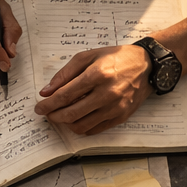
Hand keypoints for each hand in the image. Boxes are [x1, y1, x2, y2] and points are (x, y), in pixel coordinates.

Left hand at [35, 44, 152, 134]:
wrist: (147, 65)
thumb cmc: (116, 59)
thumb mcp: (88, 57)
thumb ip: (65, 74)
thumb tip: (46, 92)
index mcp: (98, 74)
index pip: (65, 95)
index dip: (48, 104)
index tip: (39, 108)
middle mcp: (107, 93)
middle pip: (71, 114)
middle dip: (54, 116)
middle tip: (47, 113)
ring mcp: (115, 107)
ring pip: (81, 125)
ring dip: (66, 123)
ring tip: (61, 115)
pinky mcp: (121, 117)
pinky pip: (94, 129)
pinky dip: (81, 127)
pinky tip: (77, 118)